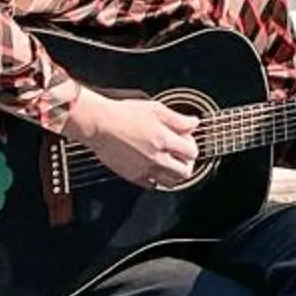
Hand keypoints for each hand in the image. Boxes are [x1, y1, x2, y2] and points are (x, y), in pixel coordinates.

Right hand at [66, 89, 200, 191]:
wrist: (100, 125)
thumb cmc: (125, 114)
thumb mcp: (156, 109)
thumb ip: (179, 119)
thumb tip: (194, 123)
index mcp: (164, 140)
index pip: (192, 152)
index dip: (193, 146)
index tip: (188, 142)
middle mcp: (157, 158)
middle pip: (185, 172)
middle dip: (188, 164)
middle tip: (183, 157)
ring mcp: (145, 170)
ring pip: (170, 183)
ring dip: (175, 175)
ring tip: (172, 165)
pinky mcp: (133, 176)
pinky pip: (152, 185)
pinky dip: (157, 180)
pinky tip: (155, 170)